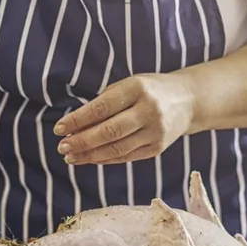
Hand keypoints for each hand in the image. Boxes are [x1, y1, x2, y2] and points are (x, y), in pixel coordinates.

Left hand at [53, 73, 195, 164]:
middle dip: (81, 141)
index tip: (59, 128)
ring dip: (89, 155)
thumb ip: (103, 103)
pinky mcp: (157, 148)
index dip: (78, 120)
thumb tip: (74, 127)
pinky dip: (104, 159)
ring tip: (70, 157)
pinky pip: (126, 157)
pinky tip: (89, 158)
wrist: (187, 101)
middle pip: (109, 131)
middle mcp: (149, 111)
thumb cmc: (148, 91)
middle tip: (62, 147)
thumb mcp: (127, 86)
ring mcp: (155, 132)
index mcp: (137, 89)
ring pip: (116, 149)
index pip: (101, 107)